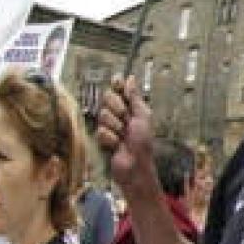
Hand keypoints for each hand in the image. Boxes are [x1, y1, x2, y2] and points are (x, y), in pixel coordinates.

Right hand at [93, 76, 157, 196]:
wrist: (135, 165)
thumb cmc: (143, 143)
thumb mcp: (142, 117)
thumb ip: (135, 98)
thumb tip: (130, 78)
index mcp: (131, 108)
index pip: (119, 90)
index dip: (116, 84)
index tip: (116, 80)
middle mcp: (119, 114)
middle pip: (107, 98)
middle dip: (117, 108)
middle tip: (126, 119)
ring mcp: (109, 126)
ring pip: (103, 115)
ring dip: (115, 127)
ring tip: (123, 137)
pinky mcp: (101, 138)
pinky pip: (100, 131)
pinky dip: (110, 139)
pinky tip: (116, 145)